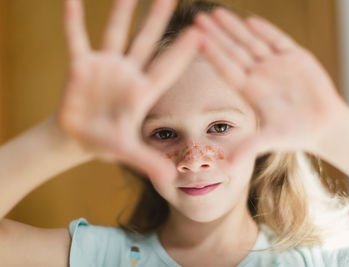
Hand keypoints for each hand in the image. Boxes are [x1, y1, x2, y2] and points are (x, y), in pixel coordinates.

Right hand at [57, 0, 200, 180]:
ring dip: (122, 10)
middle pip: (147, 41)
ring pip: (116, 33)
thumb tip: (170, 180)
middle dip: (158, 17)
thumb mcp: (128, 152)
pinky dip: (73, 21)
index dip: (183, 51)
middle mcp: (127, 74)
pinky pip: (76, 39)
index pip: (167, 68)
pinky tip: (72, 0)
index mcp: (142, 92)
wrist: (79, 138)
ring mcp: (105, 67)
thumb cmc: (106, 143)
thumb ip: (148, 162)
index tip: (201, 31)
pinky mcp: (80, 67)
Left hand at [194, 8, 348, 164]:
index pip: (227, 68)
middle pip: (234, 51)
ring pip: (252, 42)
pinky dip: (266, 31)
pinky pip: (278, 41)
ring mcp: (277, 64)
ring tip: (217, 13)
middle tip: (198, 18)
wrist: (323, 126)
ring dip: (235, 28)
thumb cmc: (296, 134)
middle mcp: (260, 75)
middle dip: (217, 35)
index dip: (212, 53)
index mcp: (251, 91)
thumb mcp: (270, 141)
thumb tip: (227, 166)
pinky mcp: (296, 58)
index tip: (195, 40)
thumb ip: (249, 148)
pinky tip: (251, 20)